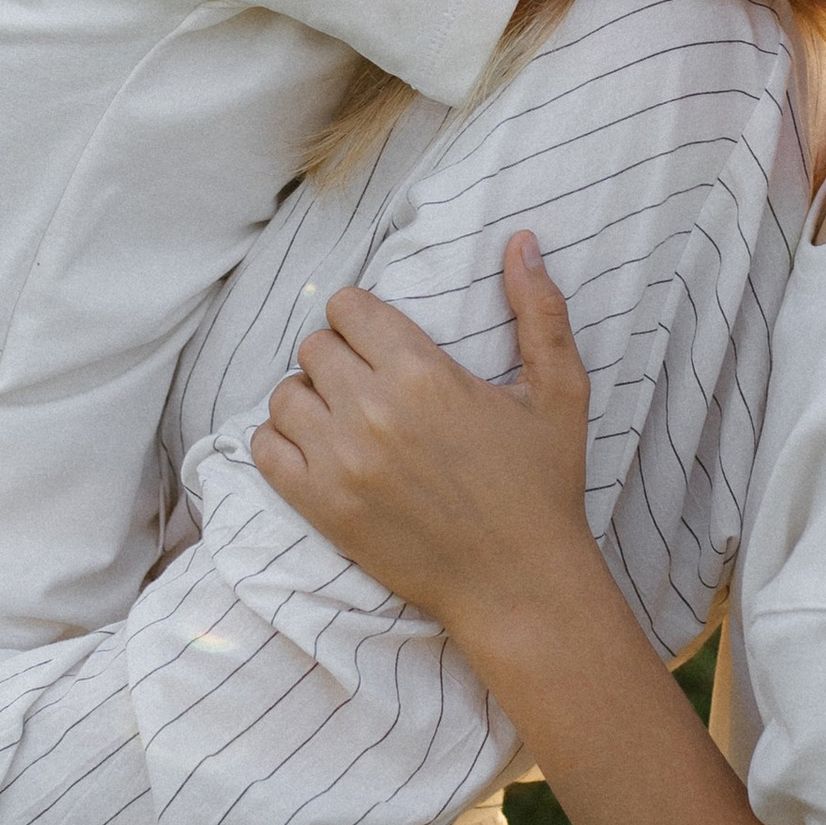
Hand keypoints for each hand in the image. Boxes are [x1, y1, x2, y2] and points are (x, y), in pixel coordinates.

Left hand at [252, 235, 608, 661]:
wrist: (519, 584)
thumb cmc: (542, 486)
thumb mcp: (560, 392)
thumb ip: (540, 310)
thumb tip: (522, 240)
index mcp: (424, 375)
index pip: (347, 307)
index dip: (360, 318)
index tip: (379, 340)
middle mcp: (373, 413)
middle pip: (313, 347)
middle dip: (337, 356)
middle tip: (368, 381)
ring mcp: (341, 463)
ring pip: (284, 395)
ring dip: (309, 399)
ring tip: (343, 416)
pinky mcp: (322, 508)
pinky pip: (265, 450)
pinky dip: (282, 443)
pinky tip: (316, 449)